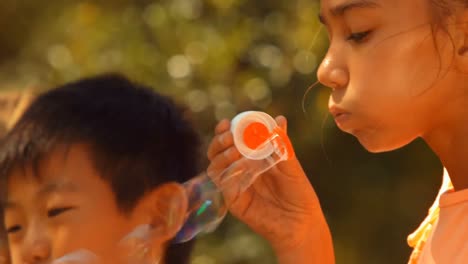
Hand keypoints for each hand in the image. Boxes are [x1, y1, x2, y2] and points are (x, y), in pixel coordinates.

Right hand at [207, 116, 333, 260]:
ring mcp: (235, 186)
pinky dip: (226, 171)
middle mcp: (240, 171)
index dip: (226, 132)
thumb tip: (280, 119)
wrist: (302, 224)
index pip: (232, 142)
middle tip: (229, 135)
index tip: (227, 122)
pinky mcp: (234, 201)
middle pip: (218, 153)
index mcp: (252, 160)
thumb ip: (282, 144)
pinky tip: (238, 164)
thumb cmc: (299, 194)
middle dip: (219, 141)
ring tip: (234, 149)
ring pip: (215, 167)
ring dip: (221, 155)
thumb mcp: (291, 166)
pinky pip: (223, 184)